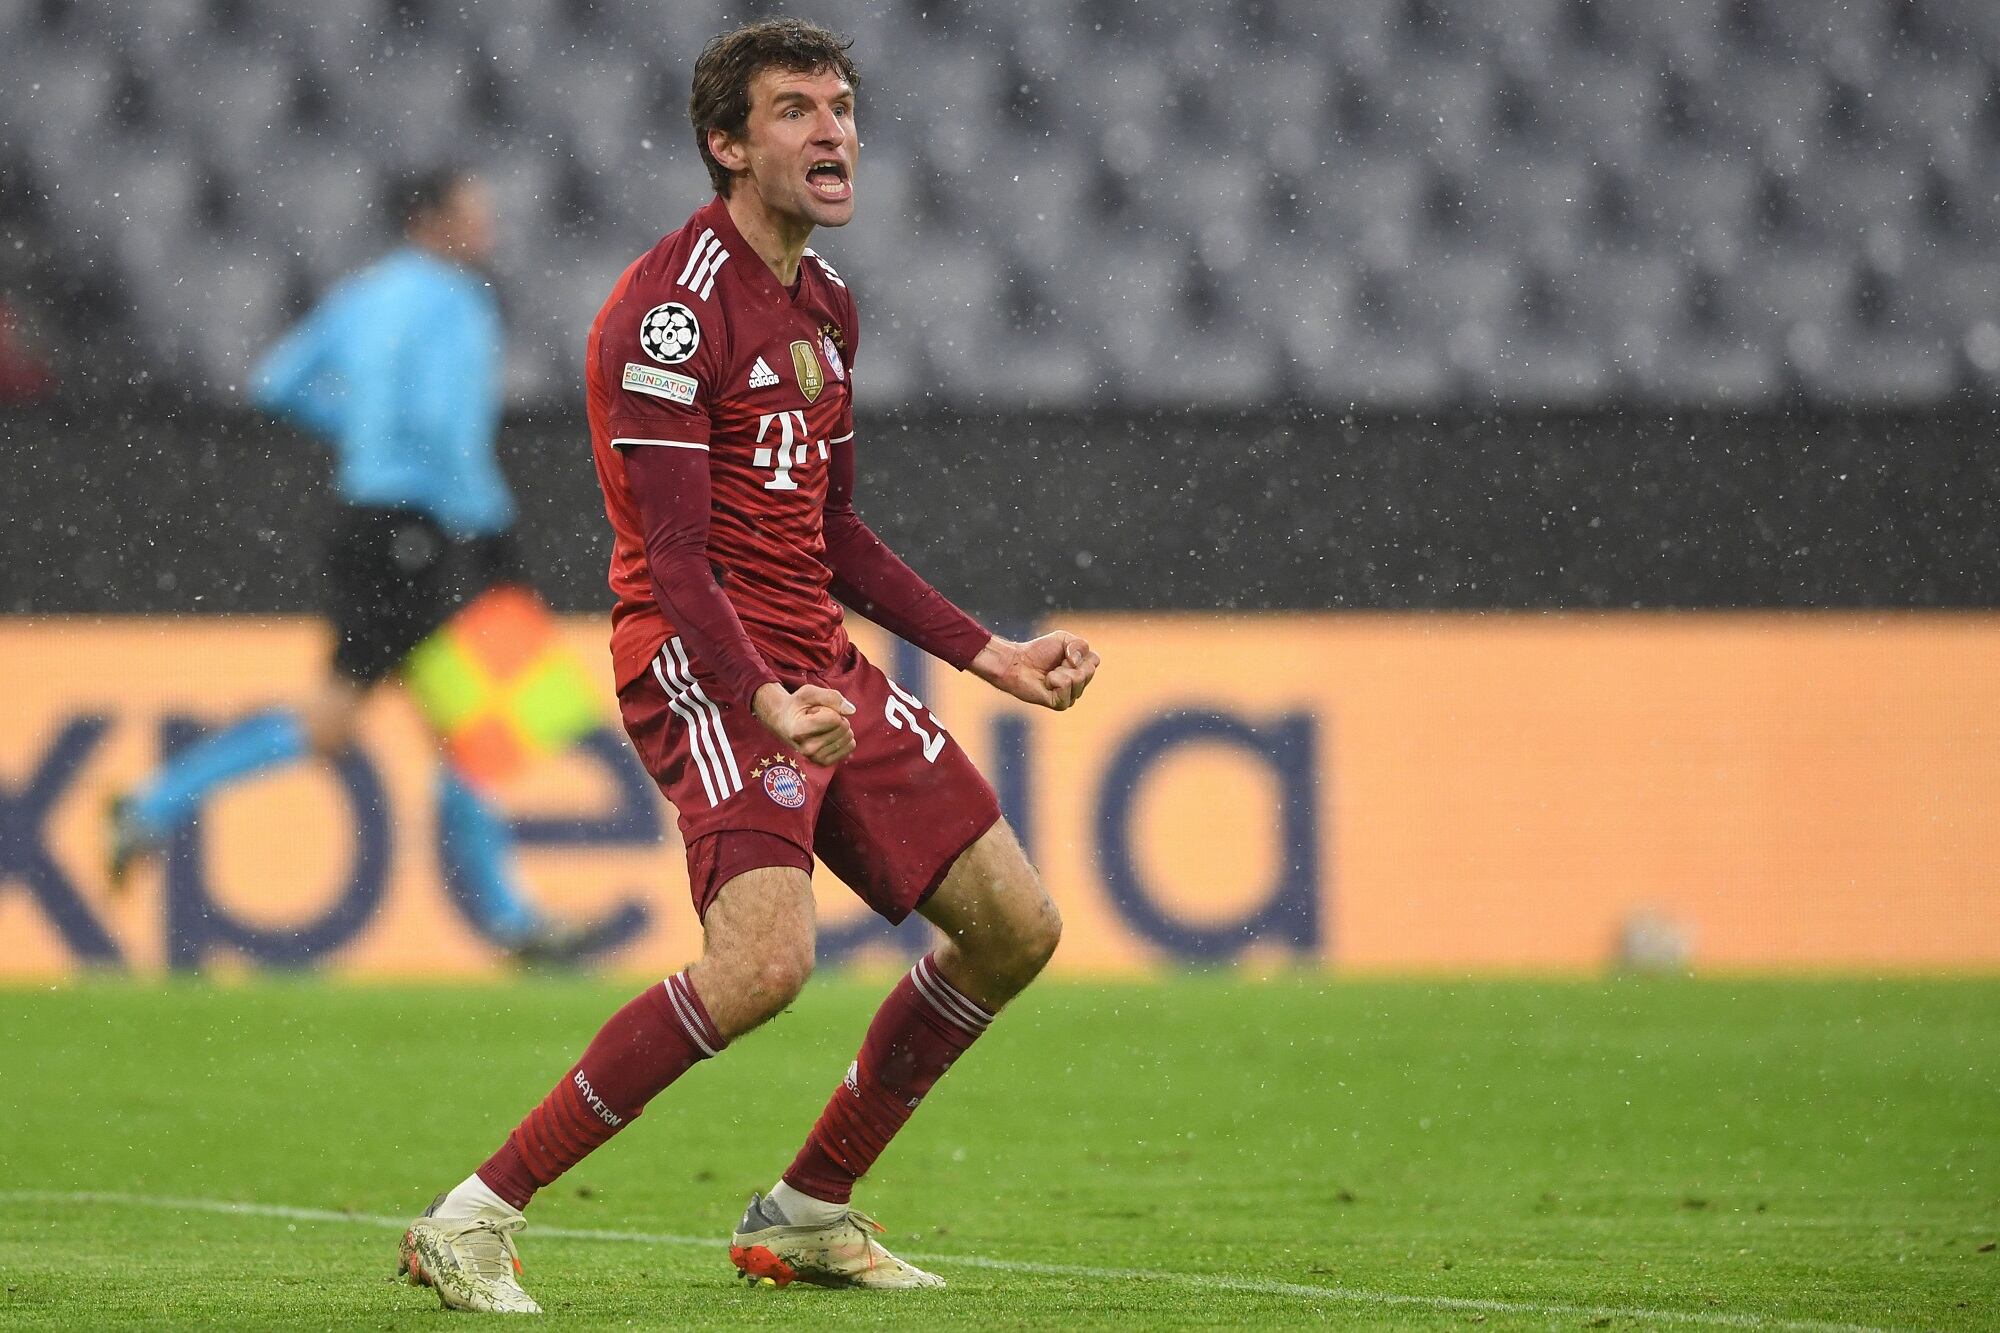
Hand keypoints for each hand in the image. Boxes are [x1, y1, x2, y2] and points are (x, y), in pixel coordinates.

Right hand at [751, 681, 856, 765]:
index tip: (814, 711)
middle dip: (835, 717)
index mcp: (799, 731)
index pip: (834, 718)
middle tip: (817, 718)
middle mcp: (807, 749)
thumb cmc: (798, 706)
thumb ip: (830, 696)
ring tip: (820, 726)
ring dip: (838, 727)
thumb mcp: (809, 693)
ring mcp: (816, 758)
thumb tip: (851, 710)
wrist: (786, 724)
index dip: (829, 708)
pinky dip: (842, 737)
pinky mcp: (826, 763)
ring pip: (848, 736)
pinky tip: (826, 735)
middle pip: (843, 727)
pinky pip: (850, 746)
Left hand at [969, 632, 1099, 710]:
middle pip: (1088, 671)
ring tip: (1049, 674)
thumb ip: (1080, 644)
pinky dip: (1054, 679)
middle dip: (1069, 663)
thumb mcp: (1063, 638)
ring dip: (1060, 671)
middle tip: (1054, 665)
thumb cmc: (1038, 651)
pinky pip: (1066, 685)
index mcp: (1082, 670)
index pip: (1095, 660)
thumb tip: (1076, 663)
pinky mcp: (1060, 704)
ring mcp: (1071, 697)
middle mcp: (1079, 686)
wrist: (1017, 663)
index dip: (1078, 653)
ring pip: (1078, 678)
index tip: (1063, 654)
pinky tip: (1045, 682)